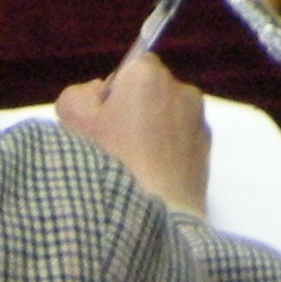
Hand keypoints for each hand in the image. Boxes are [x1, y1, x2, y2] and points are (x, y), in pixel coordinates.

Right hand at [56, 50, 211, 216]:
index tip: (103, 123)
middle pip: (150, 91)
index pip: (129, 68)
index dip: (113, 94)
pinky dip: (169, 151)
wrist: (153, 213)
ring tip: (135, 167)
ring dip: (153, 131)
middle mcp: (180, 88)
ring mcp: (198, 119)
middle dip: (134, 111)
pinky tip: (153, 177)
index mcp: (148, 74)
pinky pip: (182, 140)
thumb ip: (79, 95)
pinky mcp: (208, 149)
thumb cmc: (111, 162)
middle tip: (115, 146)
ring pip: (167, 115)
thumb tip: (99, 94)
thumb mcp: (73, 121)